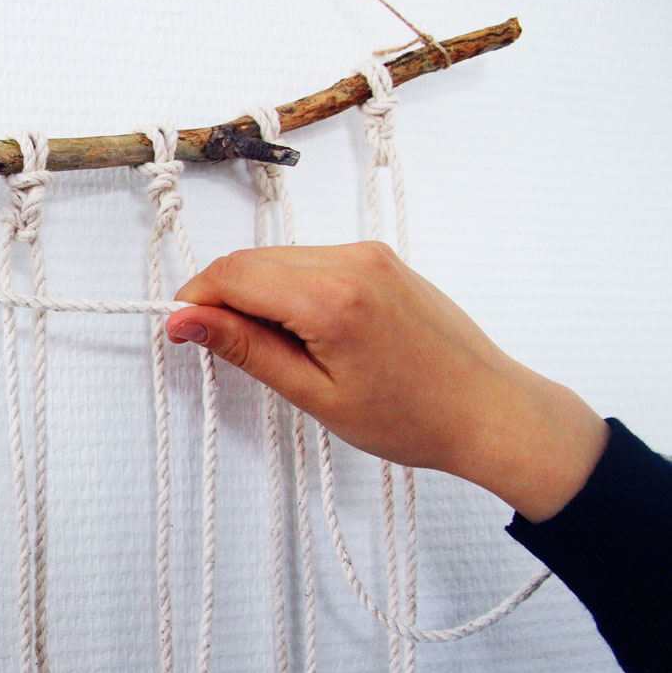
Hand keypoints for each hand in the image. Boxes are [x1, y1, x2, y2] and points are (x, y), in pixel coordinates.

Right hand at [166, 242, 607, 523]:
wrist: (491, 412)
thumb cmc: (413, 417)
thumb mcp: (315, 394)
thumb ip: (245, 348)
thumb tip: (185, 320)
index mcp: (332, 297)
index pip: (232, 274)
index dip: (194, 301)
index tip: (181, 334)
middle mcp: (351, 261)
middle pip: (251, 260)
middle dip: (222, 297)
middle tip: (222, 349)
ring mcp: (369, 254)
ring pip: (278, 258)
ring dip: (256, 293)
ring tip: (275, 350)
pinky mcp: (380, 258)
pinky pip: (311, 260)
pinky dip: (289, 288)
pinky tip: (304, 332)